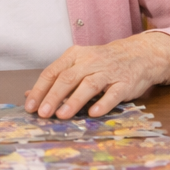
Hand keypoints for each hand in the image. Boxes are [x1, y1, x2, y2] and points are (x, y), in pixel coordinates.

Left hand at [24, 32, 169, 118]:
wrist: (139, 54)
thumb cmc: (103, 63)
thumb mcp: (78, 65)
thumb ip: (56, 79)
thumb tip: (29, 95)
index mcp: (75, 56)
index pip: (53, 72)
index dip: (40, 89)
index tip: (30, 106)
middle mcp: (90, 61)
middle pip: (68, 78)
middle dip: (53, 96)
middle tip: (43, 113)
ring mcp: (108, 72)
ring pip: (89, 85)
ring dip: (75, 100)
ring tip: (63, 115)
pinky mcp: (125, 82)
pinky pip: (113, 93)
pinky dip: (103, 103)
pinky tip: (93, 113)